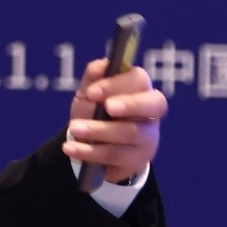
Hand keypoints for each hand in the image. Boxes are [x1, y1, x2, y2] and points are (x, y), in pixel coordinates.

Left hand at [63, 58, 166, 184]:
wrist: (91, 143)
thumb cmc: (94, 110)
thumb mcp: (89, 93)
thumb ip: (94, 76)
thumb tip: (102, 65)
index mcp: (141, 89)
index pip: (139, 80)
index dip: (118, 84)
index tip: (92, 92)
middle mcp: (151, 113)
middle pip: (155, 105)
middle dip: (130, 104)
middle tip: (107, 107)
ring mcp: (148, 139)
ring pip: (131, 133)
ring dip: (99, 130)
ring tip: (74, 129)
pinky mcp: (138, 161)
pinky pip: (116, 157)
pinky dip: (90, 152)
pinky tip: (71, 149)